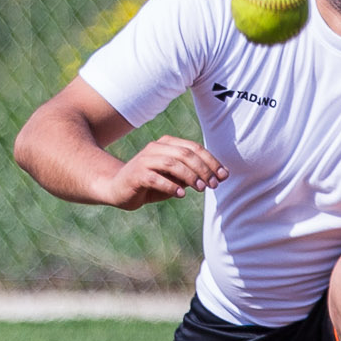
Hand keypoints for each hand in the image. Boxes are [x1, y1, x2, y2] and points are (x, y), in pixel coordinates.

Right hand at [99, 136, 227, 209]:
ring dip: (190, 176)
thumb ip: (190, 176)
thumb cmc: (149, 184)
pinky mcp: (136, 174)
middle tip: (213, 185)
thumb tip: (215, 178)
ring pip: (172, 163)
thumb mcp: (173, 179)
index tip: (224, 176)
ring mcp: (145, 160)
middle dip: (203, 169)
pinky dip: (170, 186)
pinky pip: (155, 177)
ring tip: (201, 189)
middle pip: (186, 154)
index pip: (194, 148)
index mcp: (167, 144)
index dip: (211, 161)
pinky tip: (180, 195)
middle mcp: (156, 148)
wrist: (117, 188)